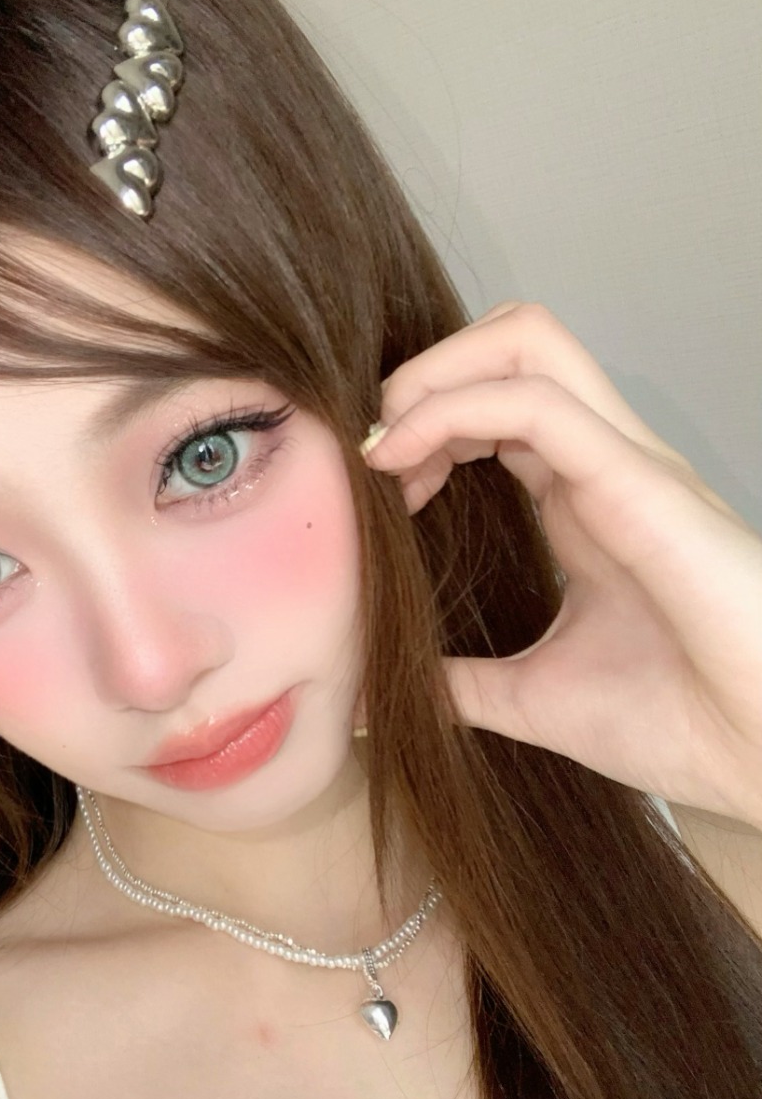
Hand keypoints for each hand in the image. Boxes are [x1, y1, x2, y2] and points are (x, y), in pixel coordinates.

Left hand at [361, 301, 761, 827]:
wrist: (761, 757)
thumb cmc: (677, 721)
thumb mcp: (532, 698)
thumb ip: (461, 684)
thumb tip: (384, 696)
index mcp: (584, 497)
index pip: (498, 402)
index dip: (425, 422)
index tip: (377, 488)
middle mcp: (604, 462)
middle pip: (513, 341)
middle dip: (425, 374)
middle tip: (376, 452)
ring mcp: (626, 462)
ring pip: (526, 340)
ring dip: (435, 374)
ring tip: (386, 445)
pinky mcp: (638, 481)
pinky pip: (536, 401)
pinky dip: (453, 409)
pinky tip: (403, 460)